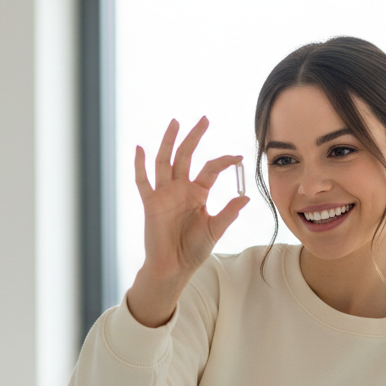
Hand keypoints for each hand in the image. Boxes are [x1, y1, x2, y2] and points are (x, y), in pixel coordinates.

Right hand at [128, 117, 249, 327]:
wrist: (173, 266)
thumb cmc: (194, 249)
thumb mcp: (215, 230)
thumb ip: (228, 213)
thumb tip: (246, 198)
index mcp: (197, 193)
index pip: (210, 169)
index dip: (224, 162)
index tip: (237, 157)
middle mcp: (181, 189)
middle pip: (187, 156)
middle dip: (195, 137)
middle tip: (204, 119)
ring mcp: (164, 194)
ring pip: (165, 162)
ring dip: (169, 142)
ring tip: (175, 123)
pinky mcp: (150, 203)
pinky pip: (143, 181)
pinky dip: (140, 165)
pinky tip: (140, 149)